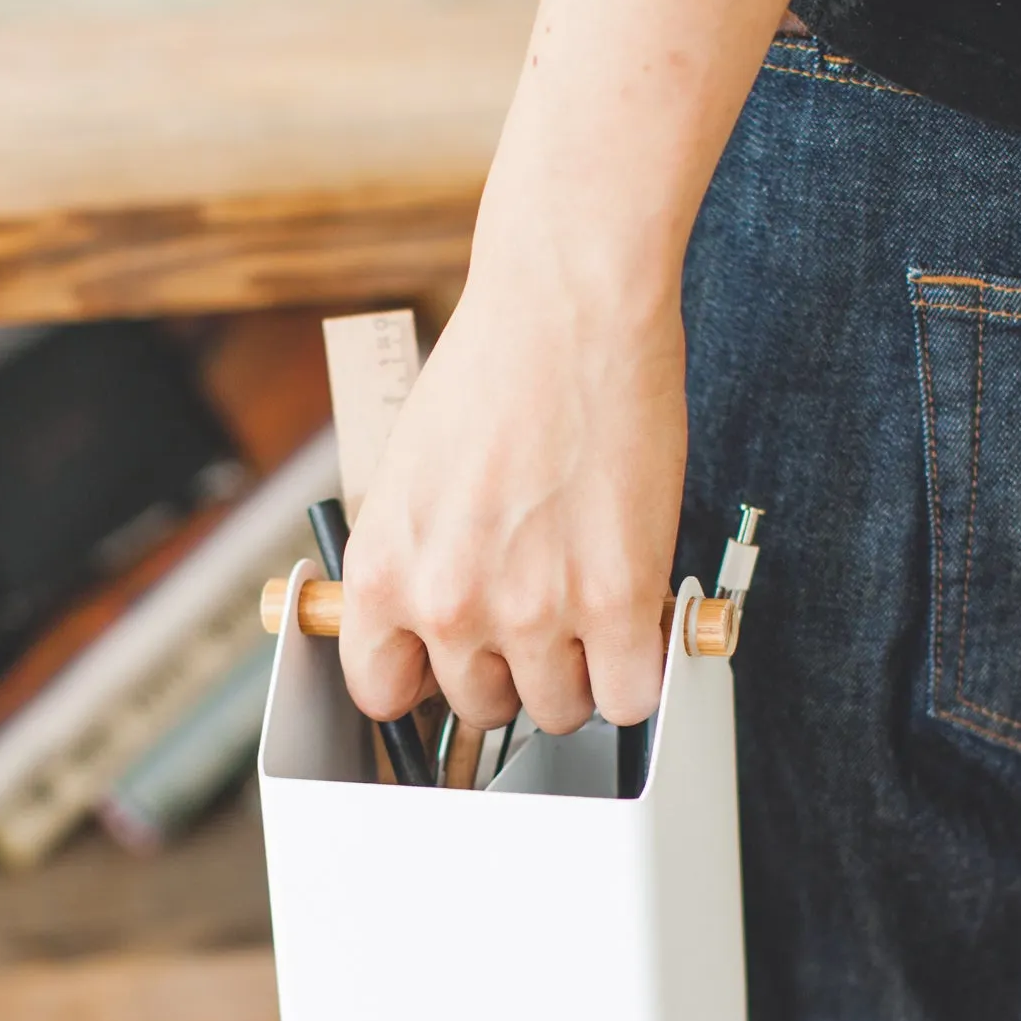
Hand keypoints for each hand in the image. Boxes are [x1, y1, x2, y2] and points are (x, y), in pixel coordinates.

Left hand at [337, 236, 686, 735]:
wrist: (565, 311)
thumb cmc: (491, 372)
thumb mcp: (407, 482)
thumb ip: (412, 564)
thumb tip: (426, 629)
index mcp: (382, 574)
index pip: (382, 693)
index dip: (424, 684)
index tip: (449, 671)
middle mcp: (447, 604)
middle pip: (478, 705)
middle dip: (509, 670)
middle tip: (537, 617)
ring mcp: (534, 611)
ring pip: (556, 709)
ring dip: (577, 673)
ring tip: (588, 610)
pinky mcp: (616, 602)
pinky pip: (630, 697)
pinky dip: (639, 675)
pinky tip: (638, 633)